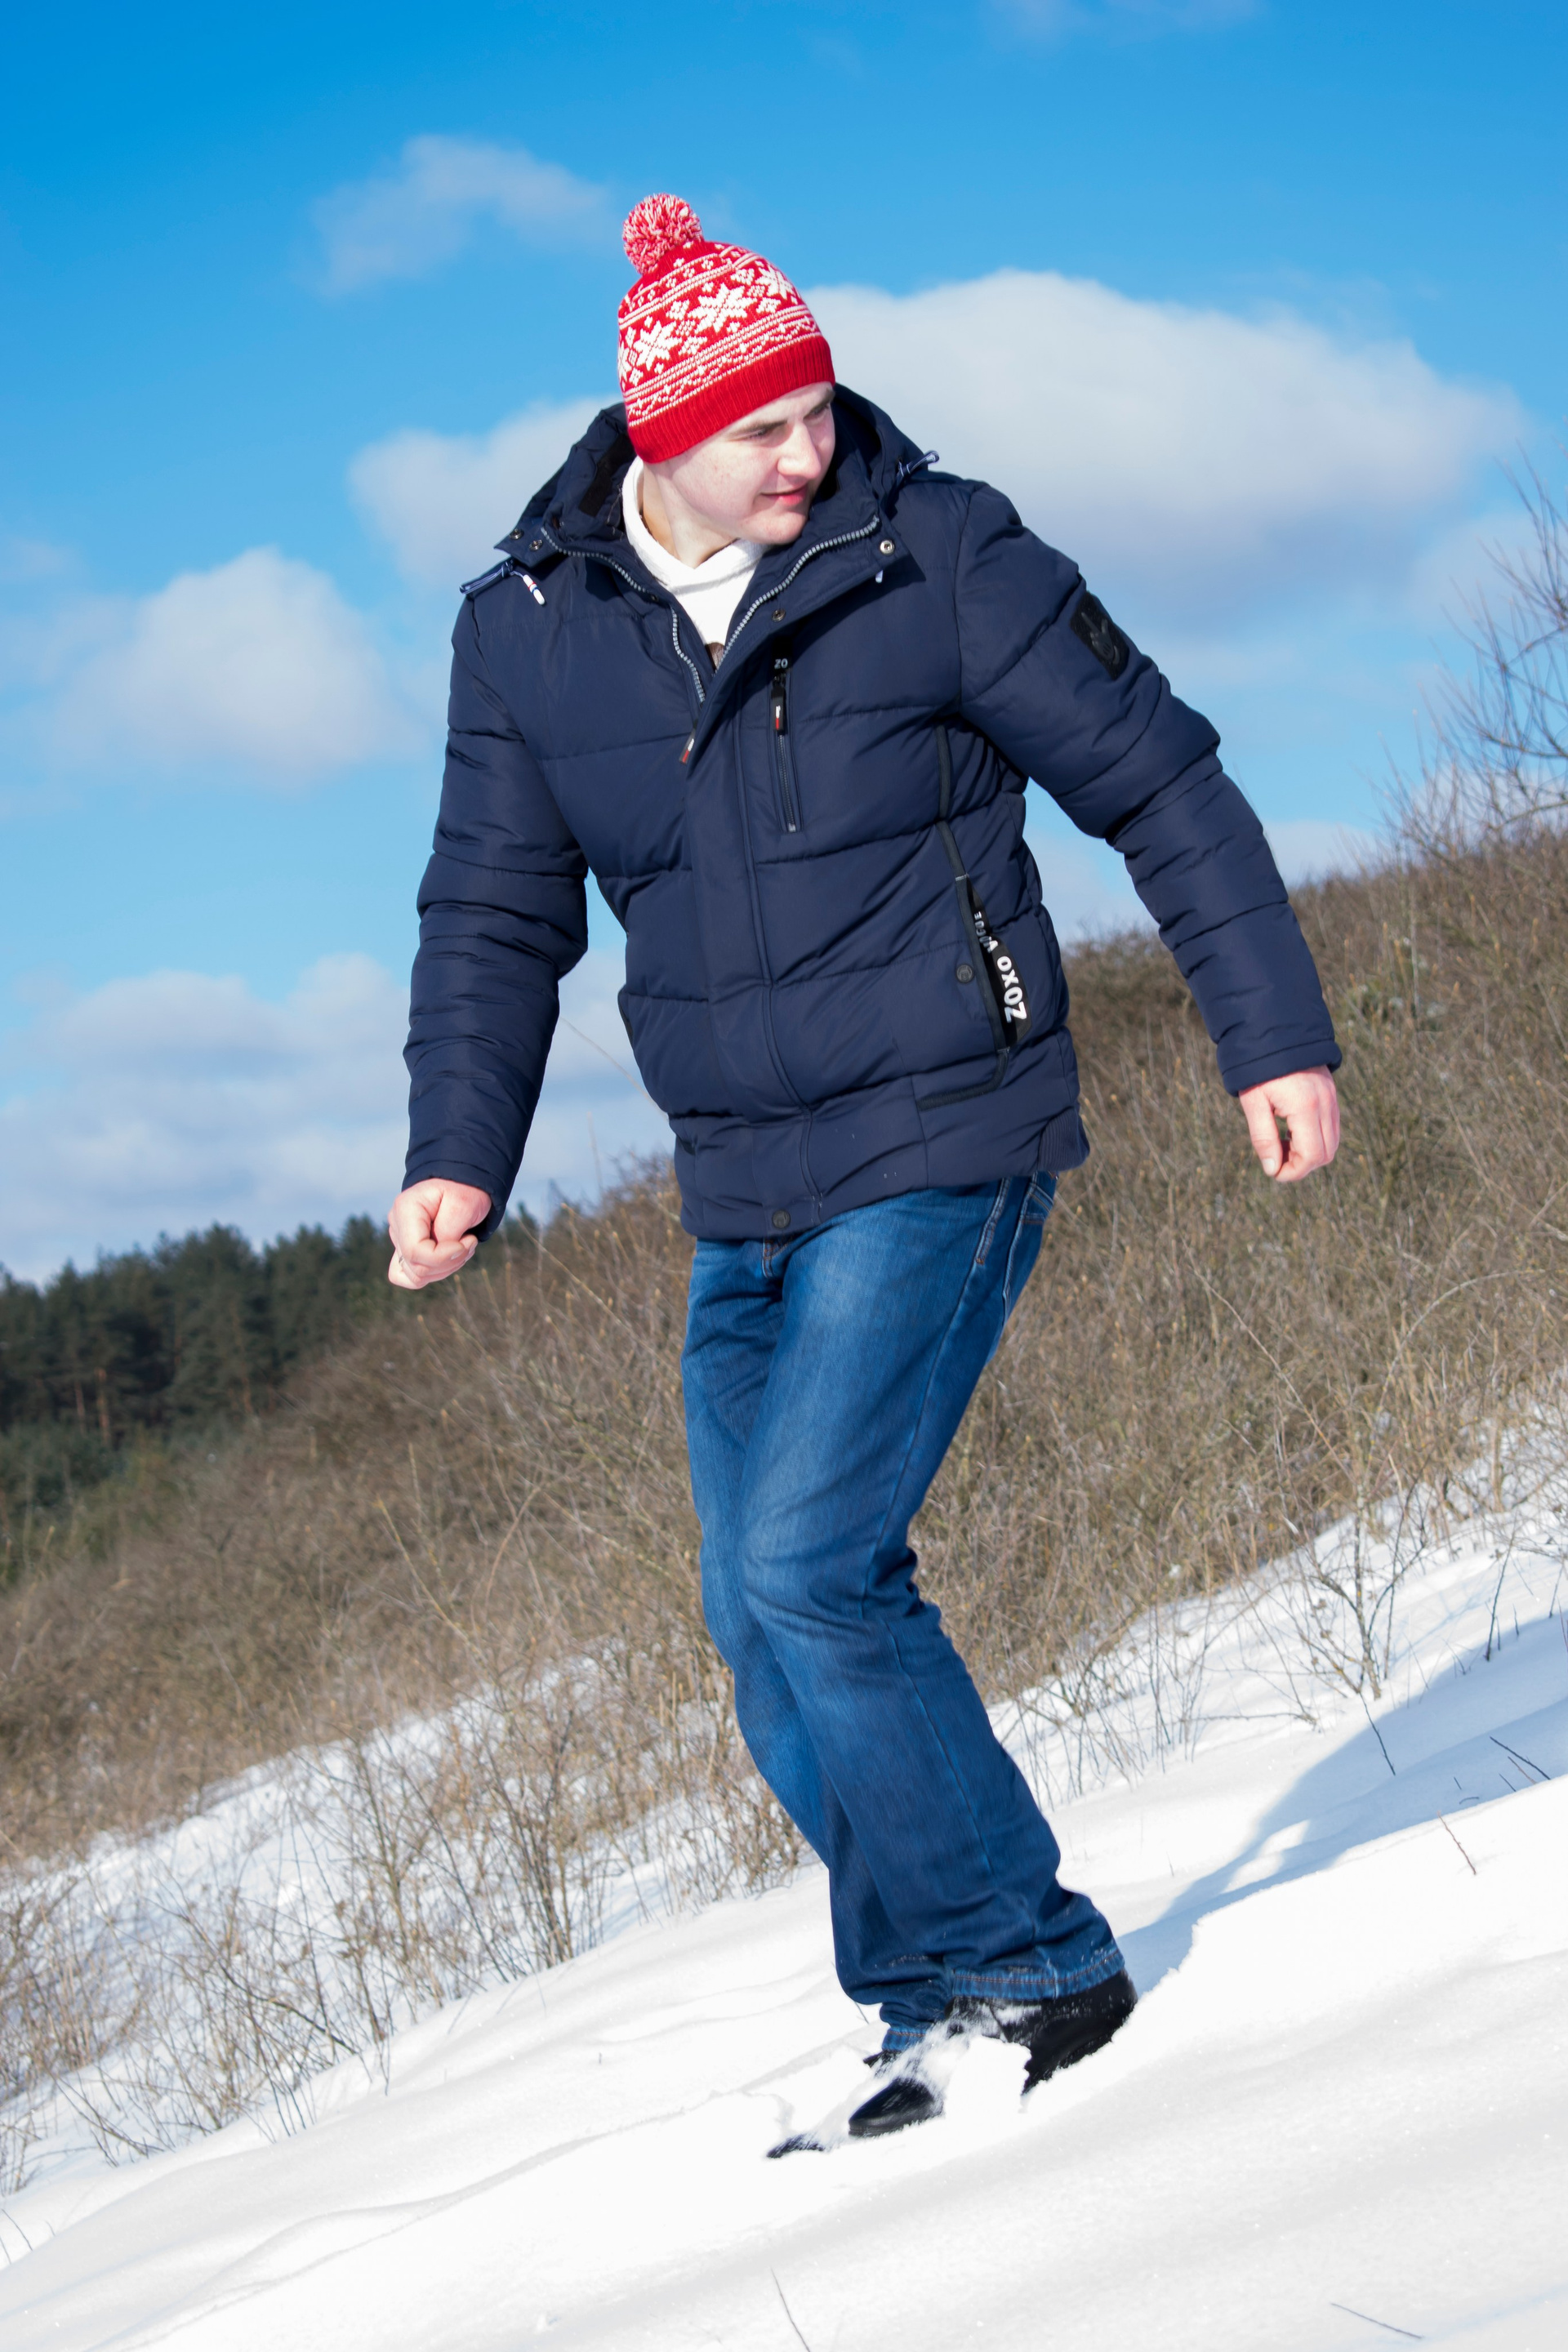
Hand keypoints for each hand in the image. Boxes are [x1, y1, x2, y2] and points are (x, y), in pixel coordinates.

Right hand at [387, 1178, 492, 1288]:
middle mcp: (397, 1226)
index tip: (468, 1241)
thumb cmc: (464, 1190)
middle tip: (470, 1241)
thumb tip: (441, 1255)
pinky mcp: (406, 1252)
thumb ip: (449, 1231)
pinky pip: (412, 1278)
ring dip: (447, 1268)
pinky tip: (451, 1258)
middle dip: (451, 1262)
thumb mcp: (463, 1203)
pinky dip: (435, 1273)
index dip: (443, 1257)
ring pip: (416, 1276)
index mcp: (405, 1209)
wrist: (463, 1185)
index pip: (414, 1251)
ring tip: (463, 1245)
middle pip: (416, 1267)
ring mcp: (399, 1240)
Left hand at [1238, 1066, 1338, 1183]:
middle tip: (1276, 1157)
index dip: (1293, 1171)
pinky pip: (1331, 1127)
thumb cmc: (1259, 1067)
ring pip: (1332, 1142)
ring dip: (1309, 1152)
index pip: (1312, 1156)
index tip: (1273, 1170)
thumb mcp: (1254, 1103)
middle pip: (1326, 1154)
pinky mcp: (1331, 1094)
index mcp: (1306, 1107)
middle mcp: (1326, 1105)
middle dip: (1302, 1164)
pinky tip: (1291, 1130)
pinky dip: (1315, 1137)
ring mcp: (1332, 1099)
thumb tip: (1272, 1169)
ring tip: (1282, 1142)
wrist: (1276, 1031)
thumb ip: (1263, 1138)